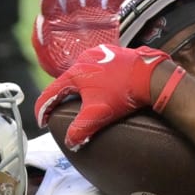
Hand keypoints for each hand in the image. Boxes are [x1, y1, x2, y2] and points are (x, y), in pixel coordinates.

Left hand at [32, 0, 129, 77]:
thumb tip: (41, 22)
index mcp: (55, 22)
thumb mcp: (48, 57)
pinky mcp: (108, 18)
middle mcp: (72, 15)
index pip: (50, 3)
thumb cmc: (67, 69)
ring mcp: (91, 14)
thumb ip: (42, 39)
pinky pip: (114, 1)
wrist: (91, 77)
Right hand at [35, 44, 176, 148]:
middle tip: (58, 112)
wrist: (152, 76)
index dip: (42, 109)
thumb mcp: (97, 114)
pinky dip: (93, 77)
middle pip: (66, 81)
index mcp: (75, 72)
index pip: (50, 92)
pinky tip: (99, 86)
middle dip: (60, 97)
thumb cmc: (123, 94)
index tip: (43, 122)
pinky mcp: (114, 52)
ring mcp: (101, 52)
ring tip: (78, 100)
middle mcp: (85, 58)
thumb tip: (70, 142)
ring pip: (81, 72)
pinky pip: (97, 66)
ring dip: (78, 86)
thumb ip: (79, 130)